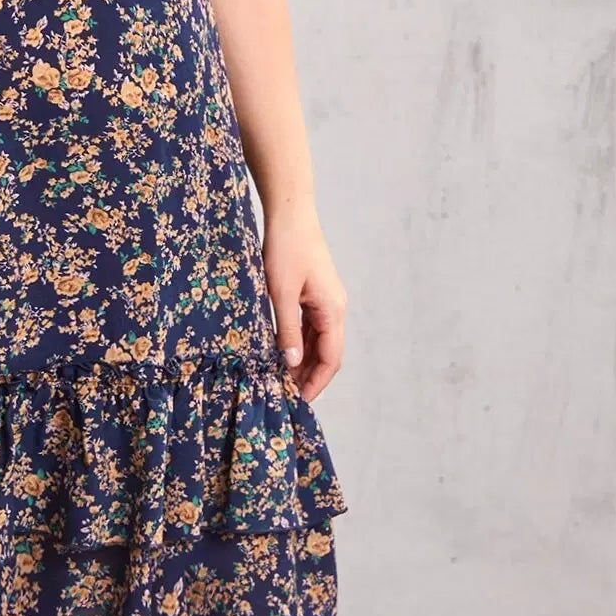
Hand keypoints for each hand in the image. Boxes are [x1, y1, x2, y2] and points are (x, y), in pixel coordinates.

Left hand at [261, 208, 346, 402]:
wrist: (290, 214)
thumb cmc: (286, 249)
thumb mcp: (280, 293)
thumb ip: (286, 329)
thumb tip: (291, 363)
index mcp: (332, 310)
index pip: (331, 358)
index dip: (317, 382)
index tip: (299, 401)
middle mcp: (335, 308)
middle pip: (328, 352)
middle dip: (310, 375)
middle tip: (286, 393)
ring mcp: (326, 300)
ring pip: (319, 340)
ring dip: (304, 360)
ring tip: (281, 377)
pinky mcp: (315, 293)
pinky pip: (311, 326)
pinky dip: (300, 342)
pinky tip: (283, 351)